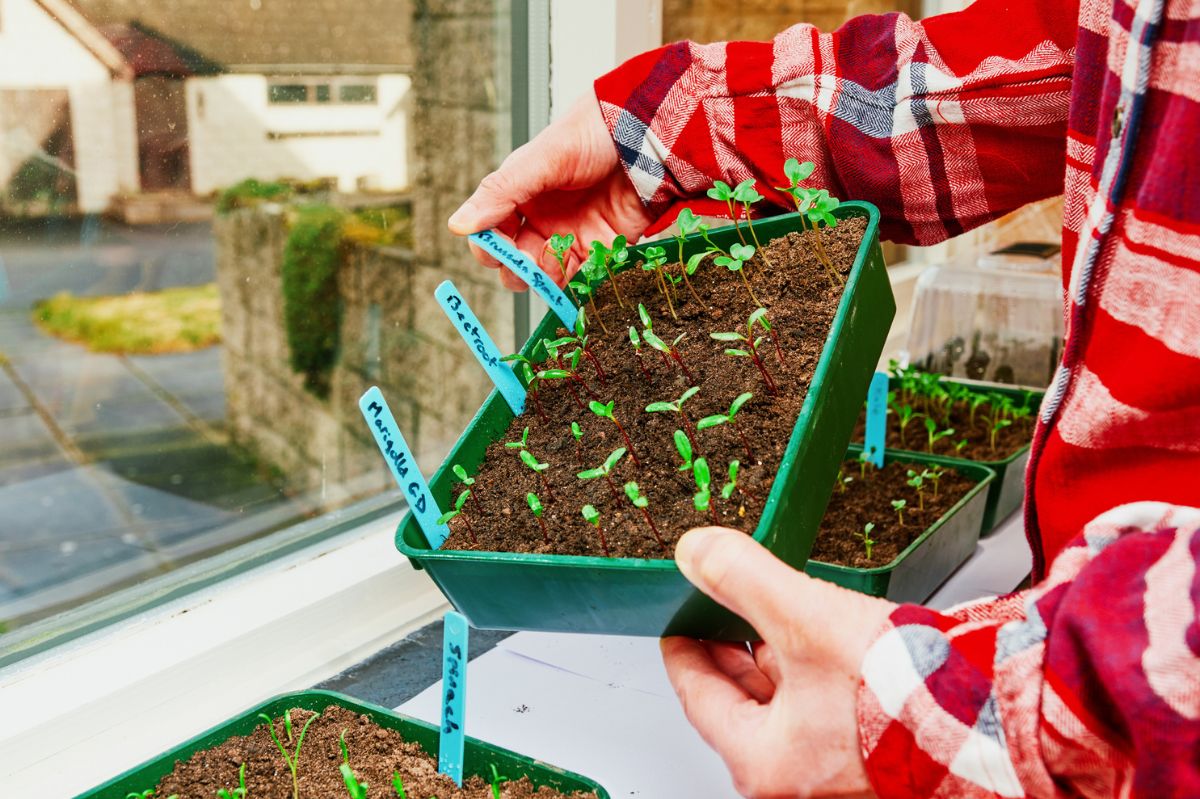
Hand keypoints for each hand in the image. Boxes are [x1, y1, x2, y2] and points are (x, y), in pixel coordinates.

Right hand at [447, 93, 652, 290]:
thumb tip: (458, 225)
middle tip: (526, 264)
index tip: (495, 251)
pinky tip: (577, 273)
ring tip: (555, 261)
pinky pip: (583, 276)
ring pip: (547, 274)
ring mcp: (573, 235)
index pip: (491, 232)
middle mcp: (544, 219)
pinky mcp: (603, 248)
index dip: (489, 246)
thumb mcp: (541, 159)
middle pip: (516, 260)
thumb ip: (502, 192)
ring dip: (545, 277)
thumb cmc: (592, 135)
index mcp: (521, 195)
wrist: (647, 135)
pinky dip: (576, 282)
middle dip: (517, 269)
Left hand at [663, 527, 894, 798]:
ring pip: (791, 711)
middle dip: (735, 654)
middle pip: (745, 708)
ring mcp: (840, 779)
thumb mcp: (805, 617)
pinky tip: (832, 646)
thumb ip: (744, 580)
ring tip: (777, 618)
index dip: (686, 653)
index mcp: (766, 765)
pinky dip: (820, 679)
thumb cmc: (907, 697)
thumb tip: (696, 554)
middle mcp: (799, 783)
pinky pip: (829, 716)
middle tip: (721, 615)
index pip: (701, 700)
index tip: (679, 627)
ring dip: (782, 665)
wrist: (999, 724)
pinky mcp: (878, 766)